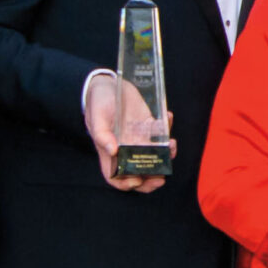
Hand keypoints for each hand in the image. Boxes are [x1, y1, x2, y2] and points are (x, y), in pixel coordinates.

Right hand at [83, 71, 170, 192]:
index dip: (126, 183)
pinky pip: (161, 135)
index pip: (116, 176)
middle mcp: (126, 150)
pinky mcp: (149, 128)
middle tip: (161, 176)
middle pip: (139, 173)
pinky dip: (168, 129)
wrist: (108, 84)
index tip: (137, 180)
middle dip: (152, 179)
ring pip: (155, 156)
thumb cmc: (98, 102)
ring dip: (166, 155)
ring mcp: (139, 140)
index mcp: (109, 152)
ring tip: (171, 144)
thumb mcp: (97, 116)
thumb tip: (113, 150)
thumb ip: (102, 134)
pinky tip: (168, 116)